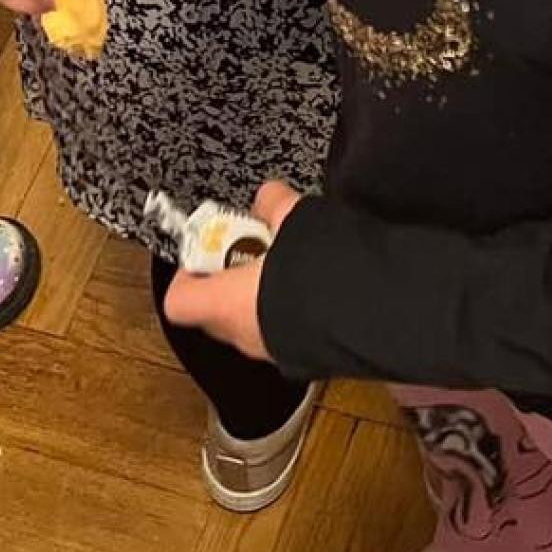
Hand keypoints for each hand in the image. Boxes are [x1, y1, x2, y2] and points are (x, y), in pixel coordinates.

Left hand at [161, 179, 308, 360]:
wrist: (372, 313)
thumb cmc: (320, 271)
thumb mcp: (293, 217)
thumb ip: (272, 204)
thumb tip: (268, 196)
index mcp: (227, 304)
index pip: (179, 301)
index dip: (188, 271)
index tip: (210, 245)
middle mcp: (242, 335)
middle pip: (214, 308)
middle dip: (231, 274)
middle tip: (255, 244)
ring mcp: (272, 350)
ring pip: (249, 318)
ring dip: (261, 291)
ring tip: (291, 259)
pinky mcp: (302, 355)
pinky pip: (280, 329)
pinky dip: (287, 306)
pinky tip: (315, 281)